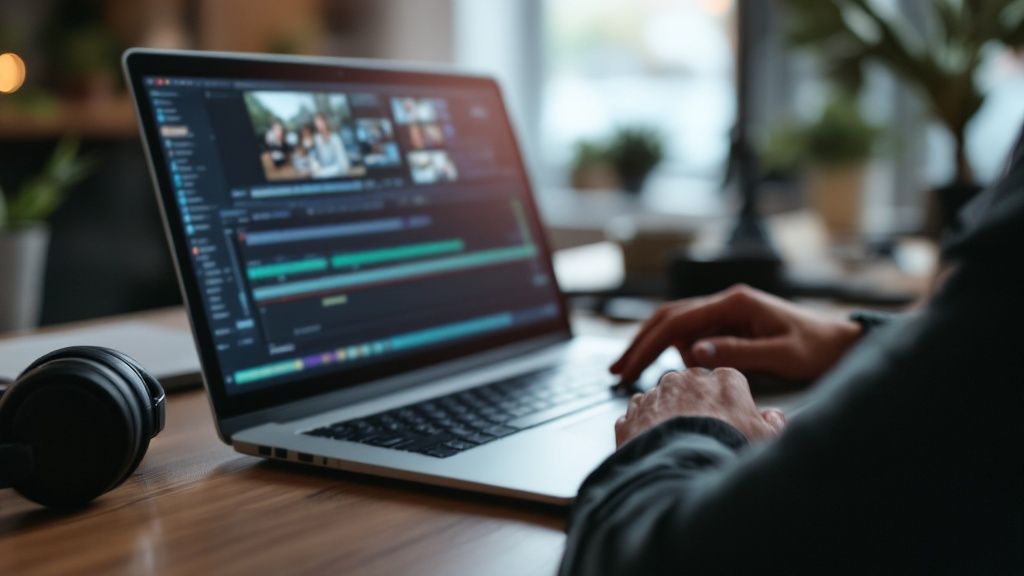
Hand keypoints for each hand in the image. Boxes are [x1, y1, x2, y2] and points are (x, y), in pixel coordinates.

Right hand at [610, 284, 861, 385]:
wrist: (842, 342)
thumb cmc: (818, 348)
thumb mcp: (783, 355)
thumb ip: (739, 352)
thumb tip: (694, 351)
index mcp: (735, 302)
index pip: (678, 321)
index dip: (648, 346)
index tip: (628, 369)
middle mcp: (726, 301)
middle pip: (668, 317)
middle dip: (639, 343)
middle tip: (615, 371)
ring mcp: (726, 311)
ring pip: (675, 324)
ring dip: (652, 345)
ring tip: (633, 372)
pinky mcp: (728, 324)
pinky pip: (691, 333)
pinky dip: (672, 349)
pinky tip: (667, 368)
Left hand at [615, 368, 785, 446]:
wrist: (681, 470)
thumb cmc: (725, 452)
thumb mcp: (764, 440)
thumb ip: (772, 424)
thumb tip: (774, 419)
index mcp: (723, 380)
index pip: (727, 382)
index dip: (728, 403)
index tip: (728, 421)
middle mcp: (685, 379)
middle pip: (691, 386)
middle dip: (694, 405)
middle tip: (701, 434)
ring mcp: (655, 395)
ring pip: (662, 399)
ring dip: (666, 416)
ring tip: (675, 445)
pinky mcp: (631, 414)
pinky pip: (637, 417)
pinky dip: (642, 429)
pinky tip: (653, 448)